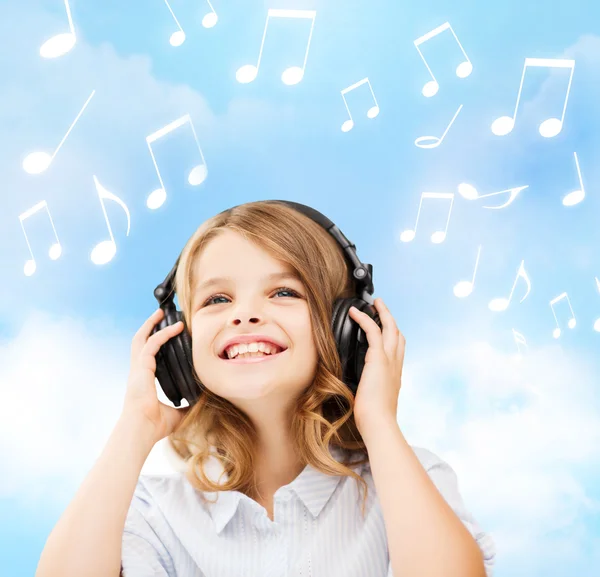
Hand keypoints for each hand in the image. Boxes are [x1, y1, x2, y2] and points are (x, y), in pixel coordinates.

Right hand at [122, 308, 190, 442]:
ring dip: (151, 324)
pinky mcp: (141, 368)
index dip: (155, 341)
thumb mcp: (177, 413)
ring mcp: (137, 369)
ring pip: (141, 338)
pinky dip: (162, 334)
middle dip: (149, 326)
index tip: (166, 332)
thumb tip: (203, 401)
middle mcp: (138, 371)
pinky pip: (151, 344)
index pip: (147, 354)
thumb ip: (188, 405)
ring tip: (161, 312)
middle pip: (140, 341)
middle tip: (160, 314)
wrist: (141, 431)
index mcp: (144, 380)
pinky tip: (174, 328)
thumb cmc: (154, 426)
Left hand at [348, 297, 404, 437]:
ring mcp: (389, 360)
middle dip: (390, 318)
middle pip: (398, 334)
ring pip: (390, 328)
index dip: (394, 335)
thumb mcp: (372, 399)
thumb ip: (369, 389)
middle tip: (381, 306)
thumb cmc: (373, 418)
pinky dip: (365, 319)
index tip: (386, 327)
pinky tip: (354, 313)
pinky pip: (373, 331)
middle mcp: (396, 364)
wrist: (379, 423)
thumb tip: (357, 388)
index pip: (398, 348)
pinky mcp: (378, 358)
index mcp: (395, 374)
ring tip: (374, 303)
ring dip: (382, 312)